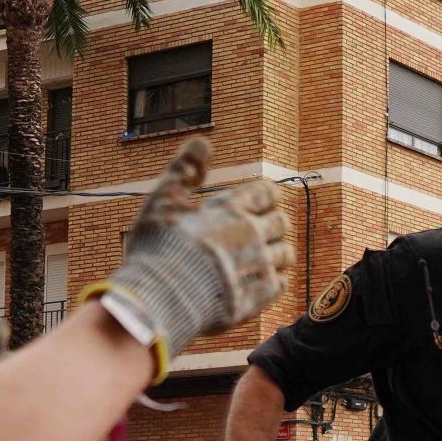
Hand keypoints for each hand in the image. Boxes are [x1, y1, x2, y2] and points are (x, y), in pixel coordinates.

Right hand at [99, 140, 295, 372]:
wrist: (156, 299)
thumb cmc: (155, 248)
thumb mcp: (162, 199)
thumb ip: (184, 168)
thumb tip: (204, 141)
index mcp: (230, 209)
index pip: (267, 192)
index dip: (264, 196)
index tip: (257, 203)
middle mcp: (251, 235)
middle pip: (281, 222)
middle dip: (271, 224)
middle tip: (255, 233)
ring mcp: (257, 267)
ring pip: (286, 254)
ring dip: (275, 253)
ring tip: (257, 258)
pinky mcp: (257, 298)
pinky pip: (282, 285)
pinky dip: (274, 281)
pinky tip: (257, 282)